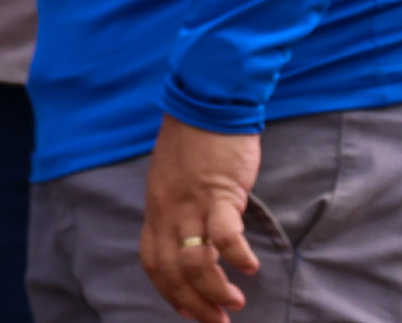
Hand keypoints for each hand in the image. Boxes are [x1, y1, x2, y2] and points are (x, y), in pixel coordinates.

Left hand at [141, 118, 261, 322]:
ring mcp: (191, 202)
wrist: (207, 100)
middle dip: (194, 303)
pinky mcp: (219, 192)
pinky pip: (225, 235)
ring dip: (215, 289)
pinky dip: (236, 257)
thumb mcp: (171, 175)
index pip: (153, 261)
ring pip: (196, 262)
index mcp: (157, 206)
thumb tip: (187, 233)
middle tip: (217, 320)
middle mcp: (168, 209)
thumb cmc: (195, 137)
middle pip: (173, 271)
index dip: (168, 291)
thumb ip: (175, 205)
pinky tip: (249, 268)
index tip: (186, 310)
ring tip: (235, 301)